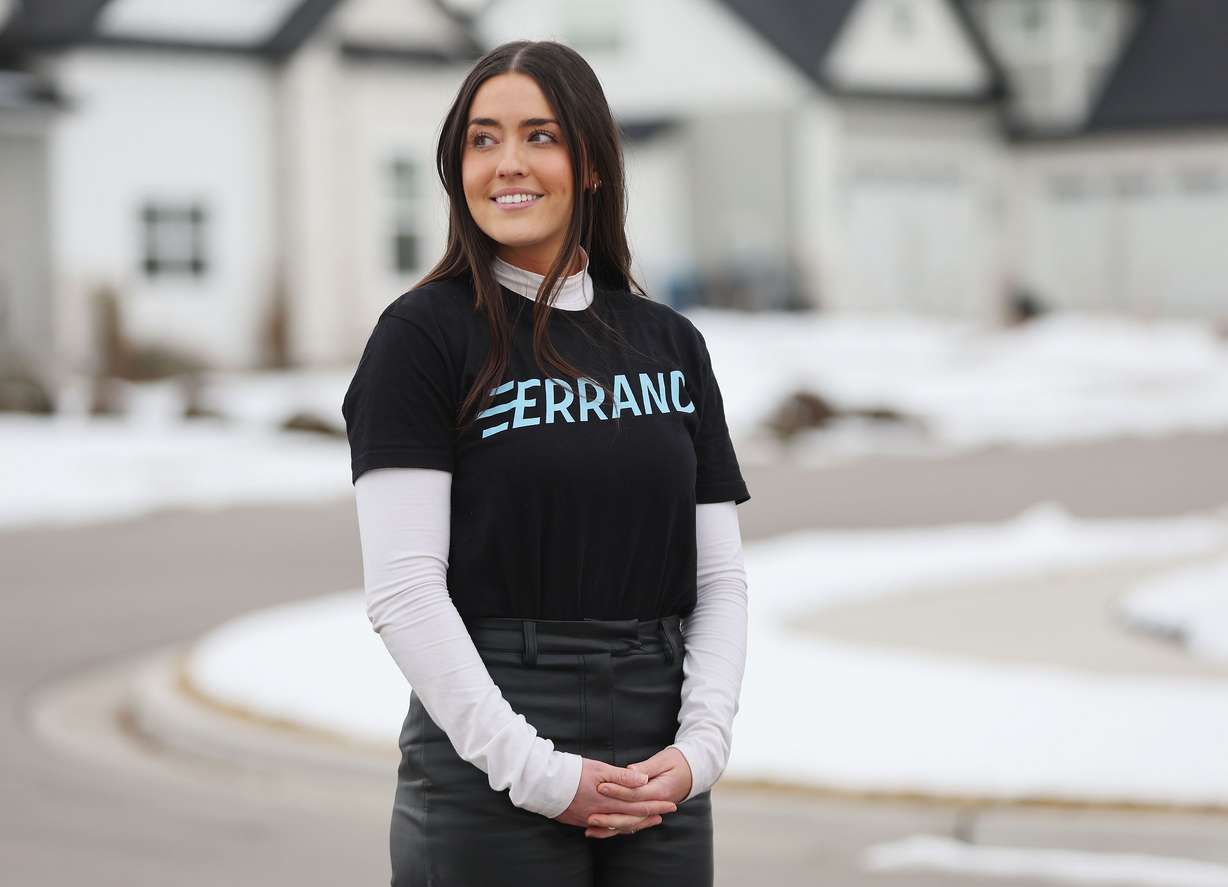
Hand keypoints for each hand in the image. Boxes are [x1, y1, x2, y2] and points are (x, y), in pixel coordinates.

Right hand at [554, 757, 677, 832]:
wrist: (544, 783)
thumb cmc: (573, 772)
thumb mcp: (600, 769)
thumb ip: (623, 777)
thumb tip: (644, 781)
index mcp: (610, 800)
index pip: (639, 805)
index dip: (656, 805)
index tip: (671, 804)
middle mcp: (603, 813)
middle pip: (632, 818)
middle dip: (650, 815)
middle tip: (666, 813)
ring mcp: (591, 819)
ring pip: (619, 825)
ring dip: (636, 822)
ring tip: (649, 820)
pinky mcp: (581, 821)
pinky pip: (604, 828)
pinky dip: (617, 827)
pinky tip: (622, 825)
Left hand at [586, 747, 692, 838]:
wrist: (693, 772)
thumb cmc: (677, 762)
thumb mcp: (664, 760)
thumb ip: (646, 767)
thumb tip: (631, 771)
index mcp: (661, 791)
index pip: (636, 794)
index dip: (618, 791)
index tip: (600, 787)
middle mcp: (656, 805)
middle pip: (631, 815)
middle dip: (609, 817)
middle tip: (589, 816)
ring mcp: (652, 811)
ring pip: (630, 824)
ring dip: (610, 827)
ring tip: (590, 828)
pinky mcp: (647, 812)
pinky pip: (631, 823)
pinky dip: (616, 828)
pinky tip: (600, 830)